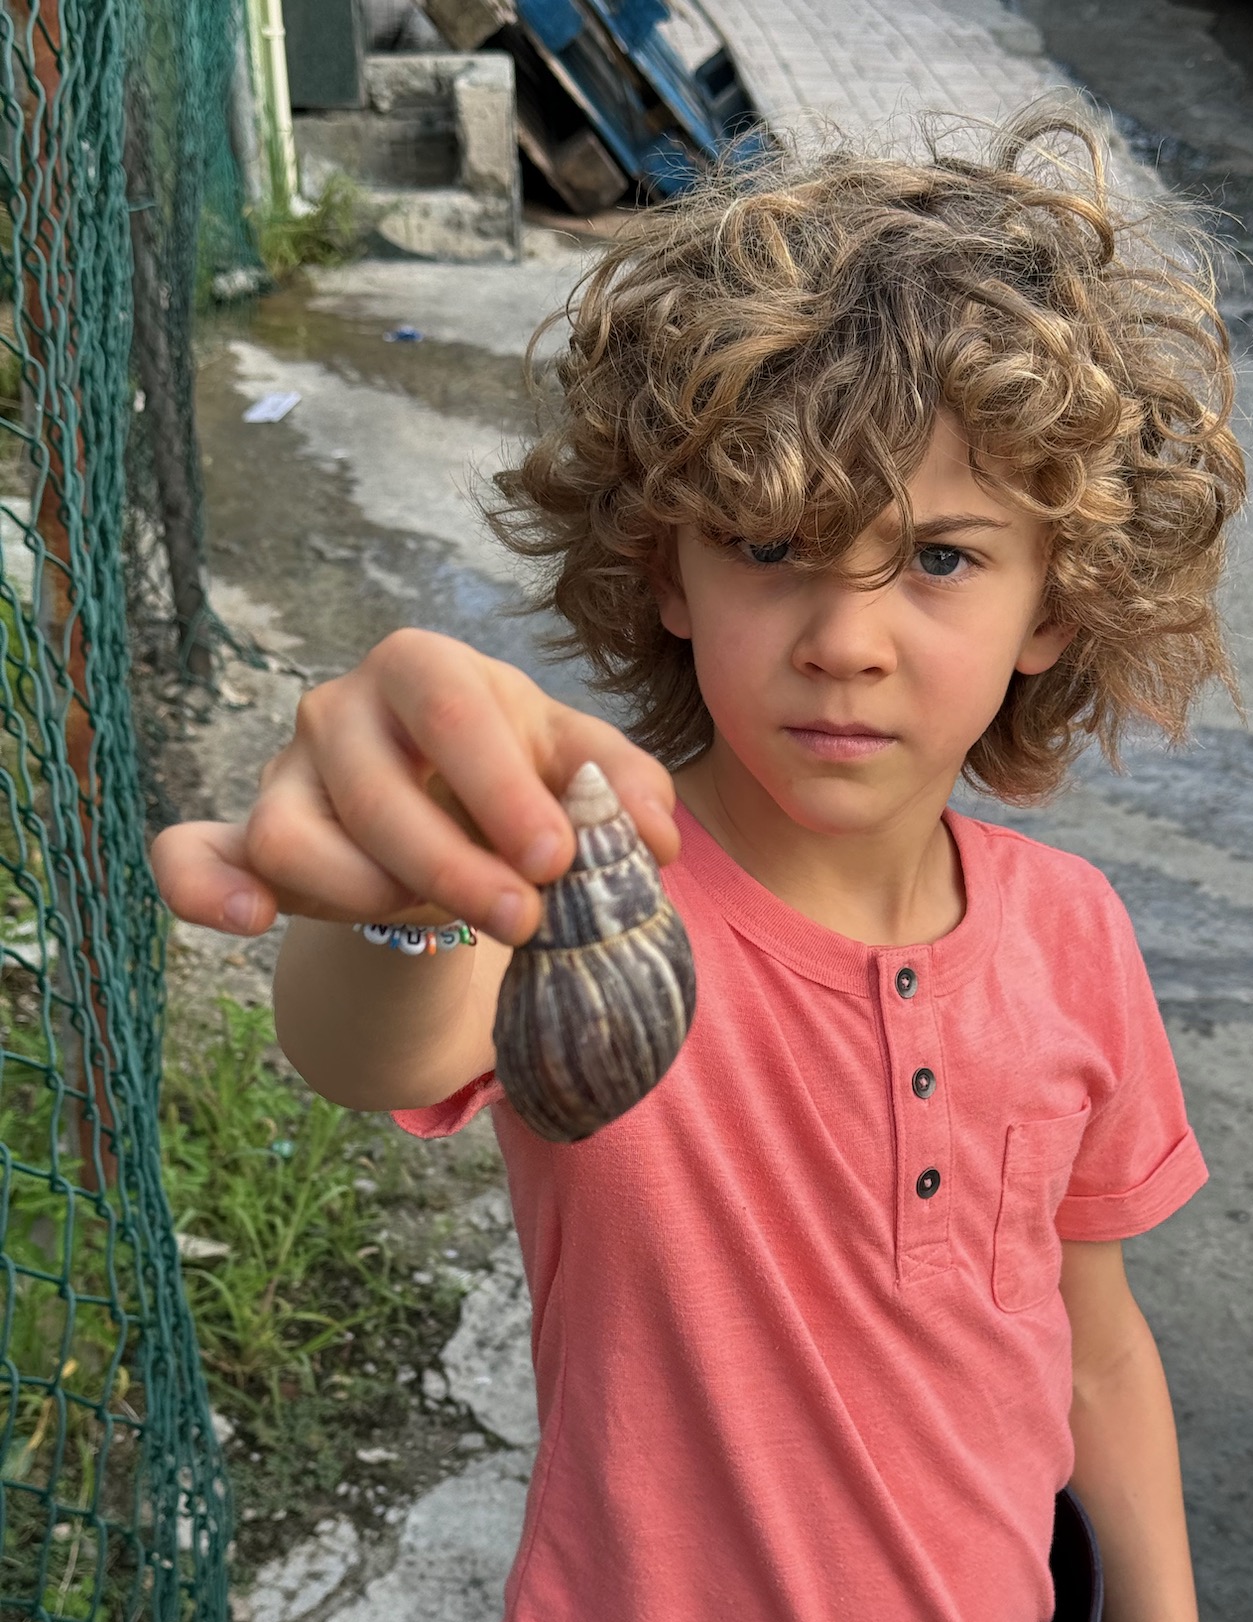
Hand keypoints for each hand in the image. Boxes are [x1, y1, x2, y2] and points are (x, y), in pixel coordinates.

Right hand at [150, 631, 679, 944]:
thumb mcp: (576, 768)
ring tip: (432, 920)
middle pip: (376, 787)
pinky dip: (204, 888)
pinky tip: (246, 920)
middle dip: (452, 864)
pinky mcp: (249, 837)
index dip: (502, 788)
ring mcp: (285, 774)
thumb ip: (625, 788)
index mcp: (427, 669)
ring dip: (368, 893)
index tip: (556, 860)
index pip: (455, 714)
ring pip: (296, 837)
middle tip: (524, 921)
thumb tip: (659, 840)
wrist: (450, 815)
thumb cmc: (515, 778)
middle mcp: (341, 708)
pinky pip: (194, 855)